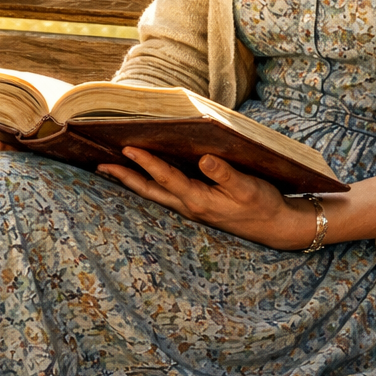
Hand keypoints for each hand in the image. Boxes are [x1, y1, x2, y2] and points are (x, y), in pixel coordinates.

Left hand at [95, 147, 316, 249]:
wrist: (276, 227)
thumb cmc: (263, 205)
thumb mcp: (248, 188)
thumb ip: (226, 174)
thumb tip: (205, 159)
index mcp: (199, 200)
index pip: (166, 178)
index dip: (147, 162)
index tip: (127, 147)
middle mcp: (189, 206)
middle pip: (149, 190)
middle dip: (123, 177)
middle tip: (99, 164)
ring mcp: (191, 207)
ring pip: (154, 193)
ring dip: (132, 181)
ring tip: (110, 168)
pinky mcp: (197, 206)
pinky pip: (165, 194)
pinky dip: (149, 183)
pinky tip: (143, 175)